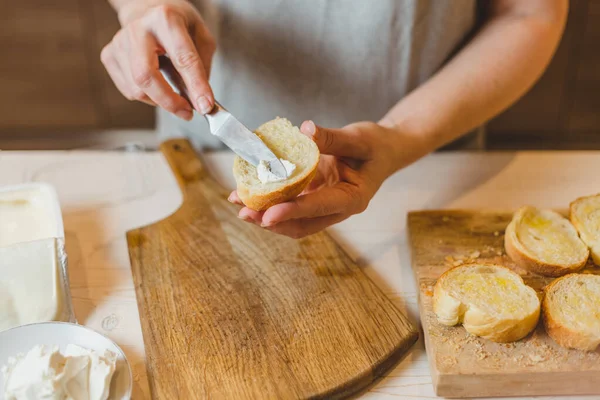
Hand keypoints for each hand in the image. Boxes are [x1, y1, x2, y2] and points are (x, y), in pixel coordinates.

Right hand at [101, 0, 214, 119]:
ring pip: (137, 89)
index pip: (183, 58)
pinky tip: (156, 83)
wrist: (146, 10)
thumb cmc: (177, 24)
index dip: (196, 86)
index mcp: (166, 19)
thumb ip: (203, 68)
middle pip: (146, 76)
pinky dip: (147, 96)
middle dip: (169, 101)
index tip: (205, 106)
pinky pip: (129, 91)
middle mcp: (138, 29)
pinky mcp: (109, 55)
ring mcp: (119, 42)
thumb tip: (200, 101)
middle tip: (187, 112)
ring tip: (173, 93)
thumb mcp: (201, 36)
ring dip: (160, 100)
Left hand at [229, 120, 419, 237]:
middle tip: (244, 212)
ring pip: (293, 219)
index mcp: (352, 198)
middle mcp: (337, 208)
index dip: (292, 212)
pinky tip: (250, 191)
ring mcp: (325, 205)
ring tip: (239, 204)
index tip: (267, 215)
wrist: (386, 150)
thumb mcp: (359, 138)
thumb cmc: (376, 145)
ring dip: (266, 214)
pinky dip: (271, 200)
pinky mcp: (315, 197)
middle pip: (301, 224)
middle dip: (271, 220)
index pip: (318, 208)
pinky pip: (291, 204)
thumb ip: (332, 138)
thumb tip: (305, 130)